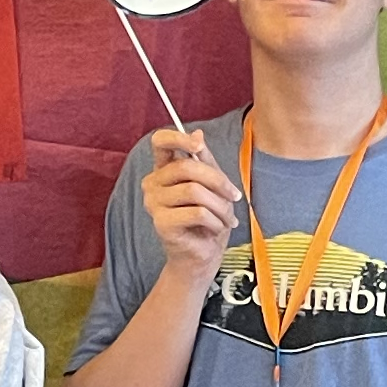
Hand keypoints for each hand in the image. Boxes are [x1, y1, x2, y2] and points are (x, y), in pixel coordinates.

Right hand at [142, 129, 241, 276]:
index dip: (178, 138)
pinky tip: (216, 229)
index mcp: (163, 170)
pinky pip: (197, 213)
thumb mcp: (212, 184)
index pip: (160, 142)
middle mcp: (152, 184)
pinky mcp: (161, 223)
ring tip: (227, 217)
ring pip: (194, 191)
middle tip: (234, 196)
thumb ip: (204, 160)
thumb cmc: (207, 219)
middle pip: (187, 166)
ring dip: (220, 205)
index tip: (199, 144)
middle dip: (218, 181)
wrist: (202, 254)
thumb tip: (198, 132)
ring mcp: (153, 203)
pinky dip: (215, 221)